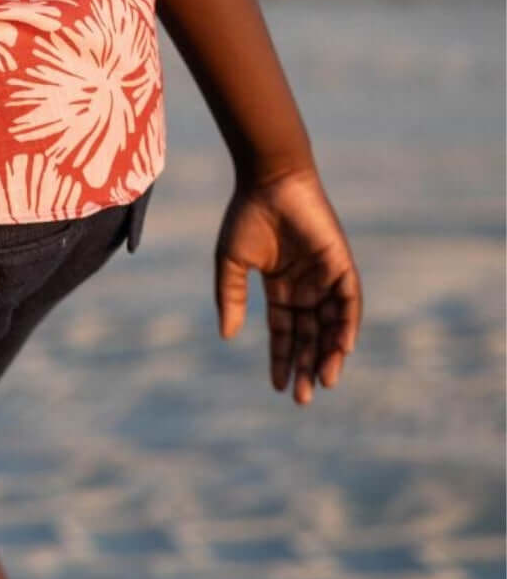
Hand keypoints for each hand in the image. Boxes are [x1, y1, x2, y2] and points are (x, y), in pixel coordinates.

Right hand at [214, 165, 362, 404]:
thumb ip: (231, 297)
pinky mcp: (341, 263)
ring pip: (332, 324)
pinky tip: (341, 348)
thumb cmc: (247, 215)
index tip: (278, 387)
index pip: (285, 331)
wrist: (268, 180)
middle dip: (306, 365)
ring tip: (324, 381)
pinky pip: (349, 301)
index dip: (282, 359)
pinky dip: (347, 325)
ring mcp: (325, 276)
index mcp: (280, 286)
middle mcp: (306, 286)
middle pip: (310, 335)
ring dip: (329, 353)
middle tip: (303, 398)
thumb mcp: (232, 262)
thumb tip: (229, 336)